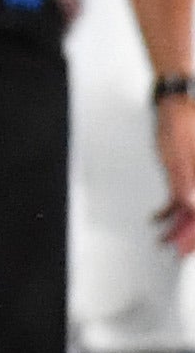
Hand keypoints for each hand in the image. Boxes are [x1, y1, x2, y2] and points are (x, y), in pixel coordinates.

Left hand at [160, 90, 194, 256]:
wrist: (178, 104)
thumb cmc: (182, 121)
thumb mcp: (178, 151)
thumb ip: (184, 179)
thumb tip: (189, 205)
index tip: (187, 248)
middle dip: (190, 232)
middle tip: (173, 248)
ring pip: (194, 207)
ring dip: (181, 223)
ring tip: (164, 238)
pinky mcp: (193, 176)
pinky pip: (187, 196)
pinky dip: (175, 208)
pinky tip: (160, 218)